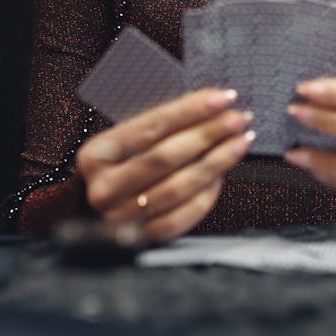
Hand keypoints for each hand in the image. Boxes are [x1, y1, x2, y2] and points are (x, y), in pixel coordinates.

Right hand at [76, 88, 254, 240]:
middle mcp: (103, 187)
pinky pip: (181, 218)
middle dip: (208, 134)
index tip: (222, 98)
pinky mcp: (141, 238)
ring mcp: (120, 217)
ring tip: (239, 142)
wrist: (107, 204)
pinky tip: (221, 175)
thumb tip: (210, 105)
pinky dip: (205, 196)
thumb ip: (160, 126)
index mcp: (95, 154)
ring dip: (215, 162)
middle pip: (165, 157)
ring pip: (177, 188)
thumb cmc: (124, 162)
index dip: (190, 110)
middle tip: (237, 119)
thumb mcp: (128, 140)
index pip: (150, 126)